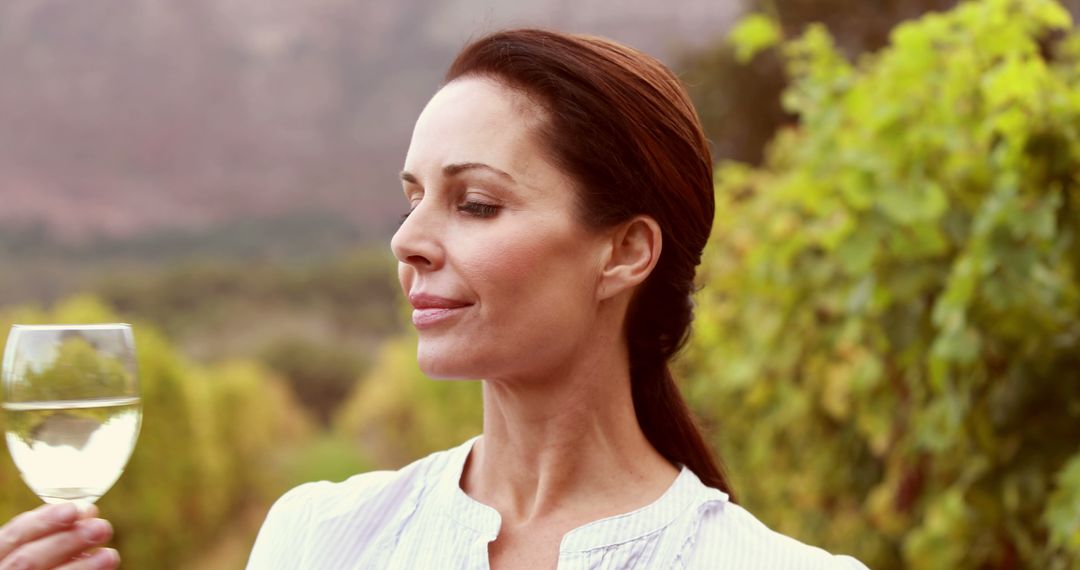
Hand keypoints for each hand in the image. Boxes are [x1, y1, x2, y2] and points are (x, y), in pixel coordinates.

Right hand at [0, 503, 118, 568]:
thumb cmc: (39, 564)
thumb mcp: (38, 548)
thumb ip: (54, 533)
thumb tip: (87, 511)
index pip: (12, 536)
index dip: (43, 521)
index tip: (74, 508)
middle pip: (27, 561)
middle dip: (66, 541)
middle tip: (102, 527)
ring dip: (81, 567)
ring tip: (109, 555)